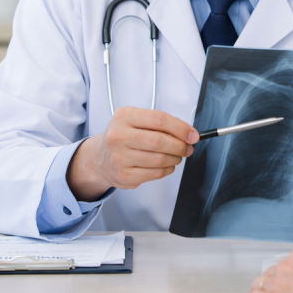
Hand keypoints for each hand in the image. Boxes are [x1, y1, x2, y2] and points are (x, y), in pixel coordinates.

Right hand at [67, 106, 197, 200]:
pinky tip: (166, 165)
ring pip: (159, 159)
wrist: (100, 158)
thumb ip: (160, 123)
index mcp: (124, 116)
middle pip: (159, 141)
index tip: (192, 135)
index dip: (180, 128)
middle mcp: (118, 136)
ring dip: (175, 159)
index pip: (159, 119)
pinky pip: (155, 174)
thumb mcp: (135, 120)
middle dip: (180, 146)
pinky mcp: (124, 176)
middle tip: (187, 148)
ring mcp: (119, 158)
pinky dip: (167, 169)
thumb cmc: (123, 136)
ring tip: (176, 156)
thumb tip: (188, 133)